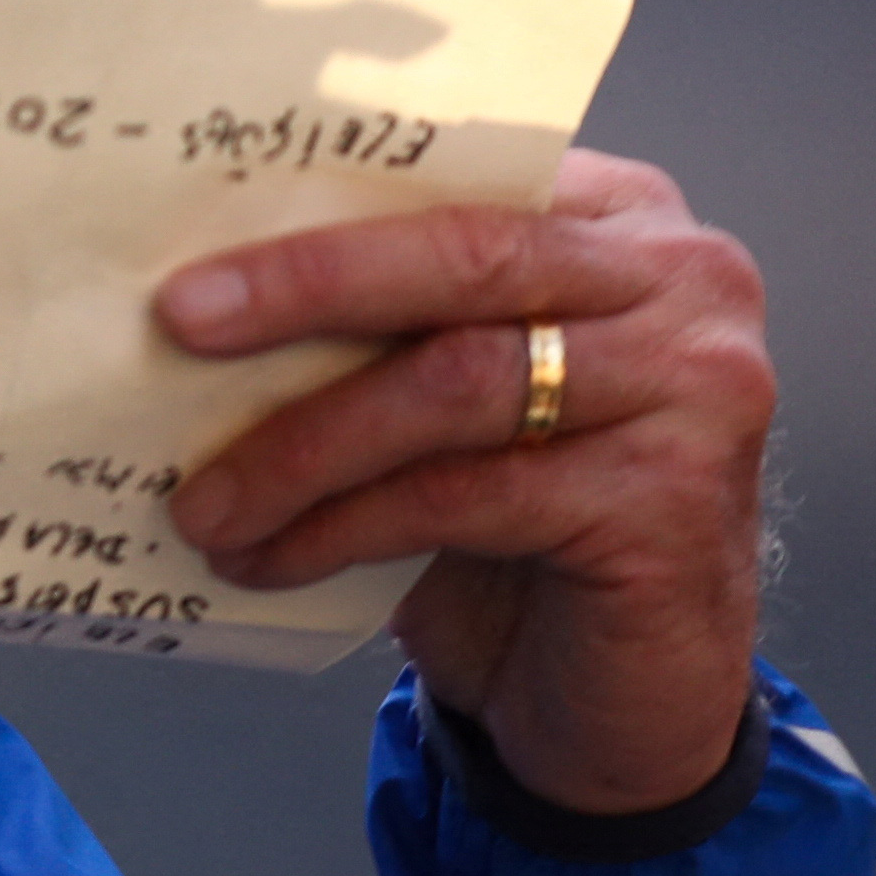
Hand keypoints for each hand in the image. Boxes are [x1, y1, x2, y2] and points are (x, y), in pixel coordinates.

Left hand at [155, 151, 774, 814]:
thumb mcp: (458, 400)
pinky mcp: (672, 500)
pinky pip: (465, 494)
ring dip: (302, 446)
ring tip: (206, 501)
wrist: (631, 697)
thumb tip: (208, 294)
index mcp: (620, 218)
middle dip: (304, 287)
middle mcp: (682, 282)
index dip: (324, 205)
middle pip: (463, 257)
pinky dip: (344, 526)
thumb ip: (391, 324)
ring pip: (455, 383)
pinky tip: (272, 557)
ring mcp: (696, 388)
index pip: (460, 178)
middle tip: (179, 322)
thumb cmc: (532, 531)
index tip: (199, 234)